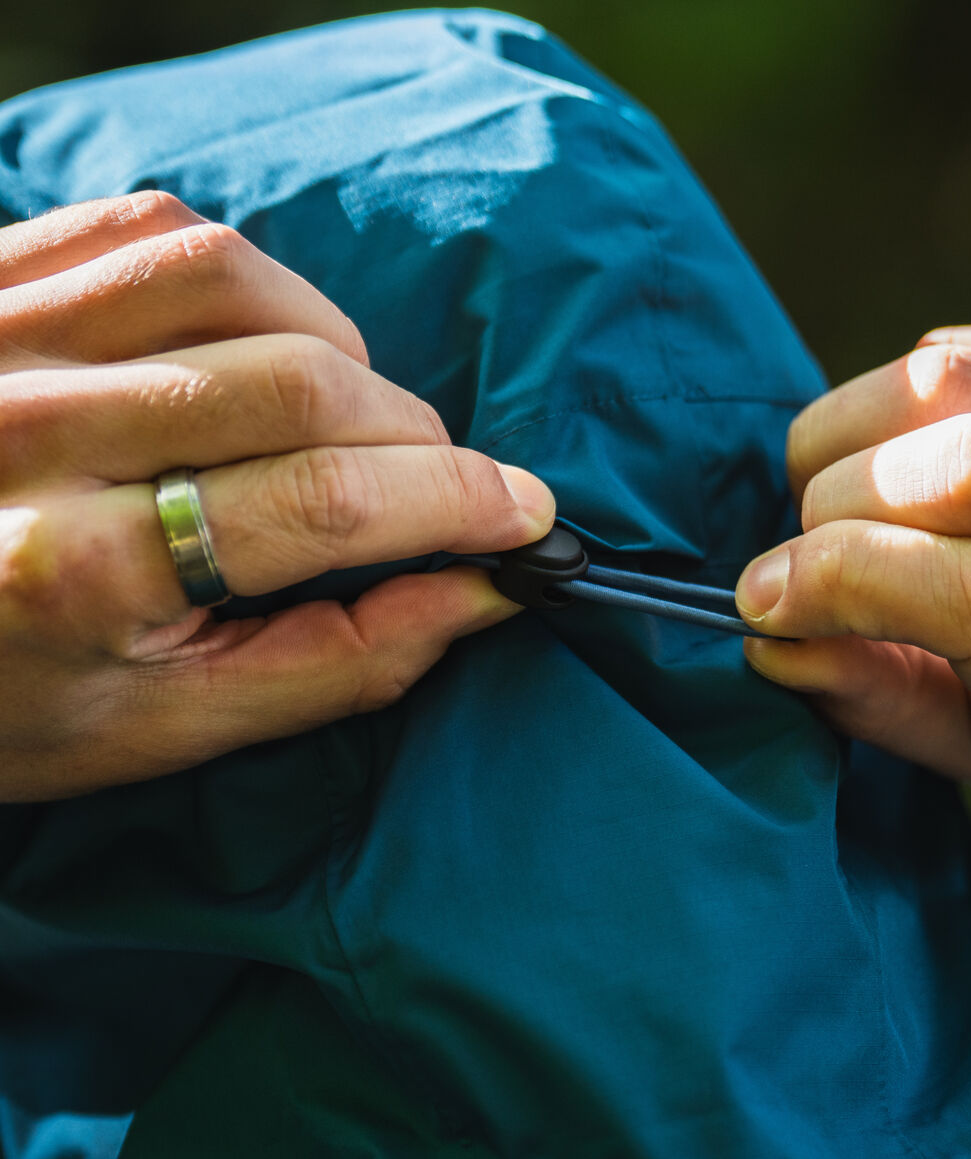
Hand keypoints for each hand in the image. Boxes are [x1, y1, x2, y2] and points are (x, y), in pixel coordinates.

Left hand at [0, 193, 554, 800]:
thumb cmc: (12, 702)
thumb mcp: (172, 725)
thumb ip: (339, 663)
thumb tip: (481, 592)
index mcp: (80, 571)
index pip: (325, 505)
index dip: (456, 504)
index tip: (527, 517)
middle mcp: (32, 433)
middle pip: (301, 386)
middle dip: (416, 437)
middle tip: (444, 487)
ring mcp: (2, 338)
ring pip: (240, 284)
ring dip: (340, 351)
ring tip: (353, 419)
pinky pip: (160, 230)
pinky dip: (253, 281)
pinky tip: (268, 345)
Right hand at [735, 318, 970, 823]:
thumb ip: (882, 700)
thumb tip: (772, 639)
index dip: (841, 576)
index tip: (762, 598)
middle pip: (967, 463)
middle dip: (838, 500)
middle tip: (812, 546)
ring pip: (963, 374)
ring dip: (855, 425)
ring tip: (849, 488)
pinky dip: (916, 387)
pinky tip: (914, 446)